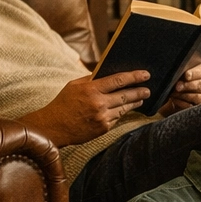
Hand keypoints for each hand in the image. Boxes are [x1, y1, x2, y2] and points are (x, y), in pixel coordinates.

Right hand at [22, 70, 150, 145]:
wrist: (53, 128)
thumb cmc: (63, 103)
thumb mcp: (74, 85)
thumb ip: (91, 79)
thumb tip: (108, 73)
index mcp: (91, 89)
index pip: (118, 80)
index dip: (134, 76)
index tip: (145, 74)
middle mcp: (99, 103)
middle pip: (126, 95)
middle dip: (140, 91)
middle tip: (148, 89)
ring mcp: (102, 117)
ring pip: (124, 108)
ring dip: (134, 103)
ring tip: (141, 98)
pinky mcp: (103, 128)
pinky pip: (117, 119)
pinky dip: (121, 113)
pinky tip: (125, 109)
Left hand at [160, 61, 200, 114]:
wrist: (192, 96)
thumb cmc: (190, 81)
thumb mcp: (189, 73)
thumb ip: (186, 72)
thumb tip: (179, 75)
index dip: (194, 73)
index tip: (186, 75)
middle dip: (187, 85)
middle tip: (177, 87)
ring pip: (198, 97)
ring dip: (184, 95)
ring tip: (174, 94)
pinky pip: (194, 107)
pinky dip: (183, 104)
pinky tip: (176, 100)